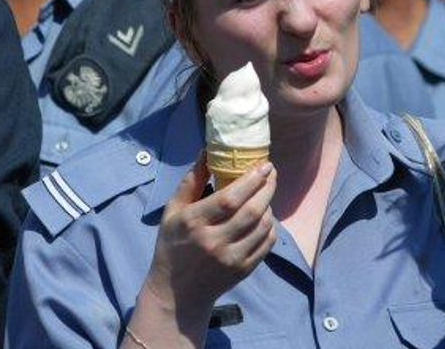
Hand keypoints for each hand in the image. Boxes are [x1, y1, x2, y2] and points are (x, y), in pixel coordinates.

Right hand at [141, 157, 277, 320]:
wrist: (177, 293)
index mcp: (194, 223)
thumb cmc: (173, 245)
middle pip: (252, 210)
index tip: (264, 165)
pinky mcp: (243, 270)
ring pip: (263, 226)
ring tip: (265, 194)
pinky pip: (267, 243)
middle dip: (267, 187)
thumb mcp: (173, 212)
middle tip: (271, 173)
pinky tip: (265, 216)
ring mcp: (231, 258)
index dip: (251, 180)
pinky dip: (271, 226)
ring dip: (269, 205)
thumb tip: (207, 151)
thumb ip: (192, 182)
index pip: (230, 198)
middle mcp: (214, 241)